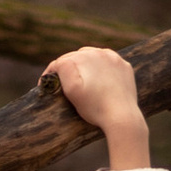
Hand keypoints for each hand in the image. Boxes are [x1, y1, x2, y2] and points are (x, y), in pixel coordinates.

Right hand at [46, 48, 149, 165]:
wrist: (123, 117)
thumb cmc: (95, 107)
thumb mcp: (72, 90)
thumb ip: (63, 70)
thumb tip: (59, 62)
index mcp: (85, 57)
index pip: (61, 61)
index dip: (51, 73)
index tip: (45, 85)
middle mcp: (100, 53)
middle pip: (77, 57)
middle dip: (69, 68)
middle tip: (63, 83)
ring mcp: (115, 59)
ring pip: (94, 57)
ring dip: (86, 66)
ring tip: (81, 80)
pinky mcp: (125, 67)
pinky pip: (109, 64)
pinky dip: (102, 70)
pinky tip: (100, 81)